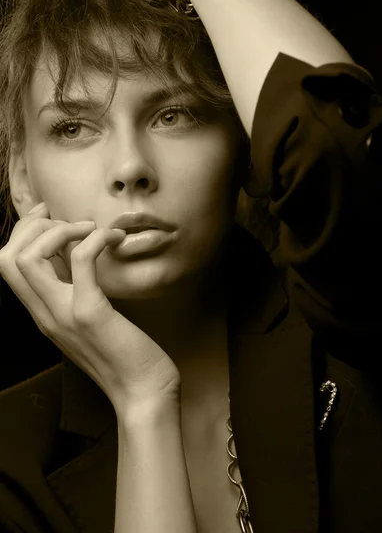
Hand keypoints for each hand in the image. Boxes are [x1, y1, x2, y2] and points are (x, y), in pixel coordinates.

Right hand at [0, 203, 180, 415]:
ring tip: (90, 229)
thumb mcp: (87, 321)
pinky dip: (96, 238)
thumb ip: (73, 293)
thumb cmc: (123, 355)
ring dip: (59, 230)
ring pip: (28, 258)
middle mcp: (44, 314)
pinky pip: (81, 260)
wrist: (142, 394)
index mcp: (42, 314)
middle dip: (34, 226)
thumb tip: (75, 257)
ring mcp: (64, 314)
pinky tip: (115, 239)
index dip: (23, 231)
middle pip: (7, 258)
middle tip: (70, 222)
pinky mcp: (91, 313)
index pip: (7, 265)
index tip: (48, 214)